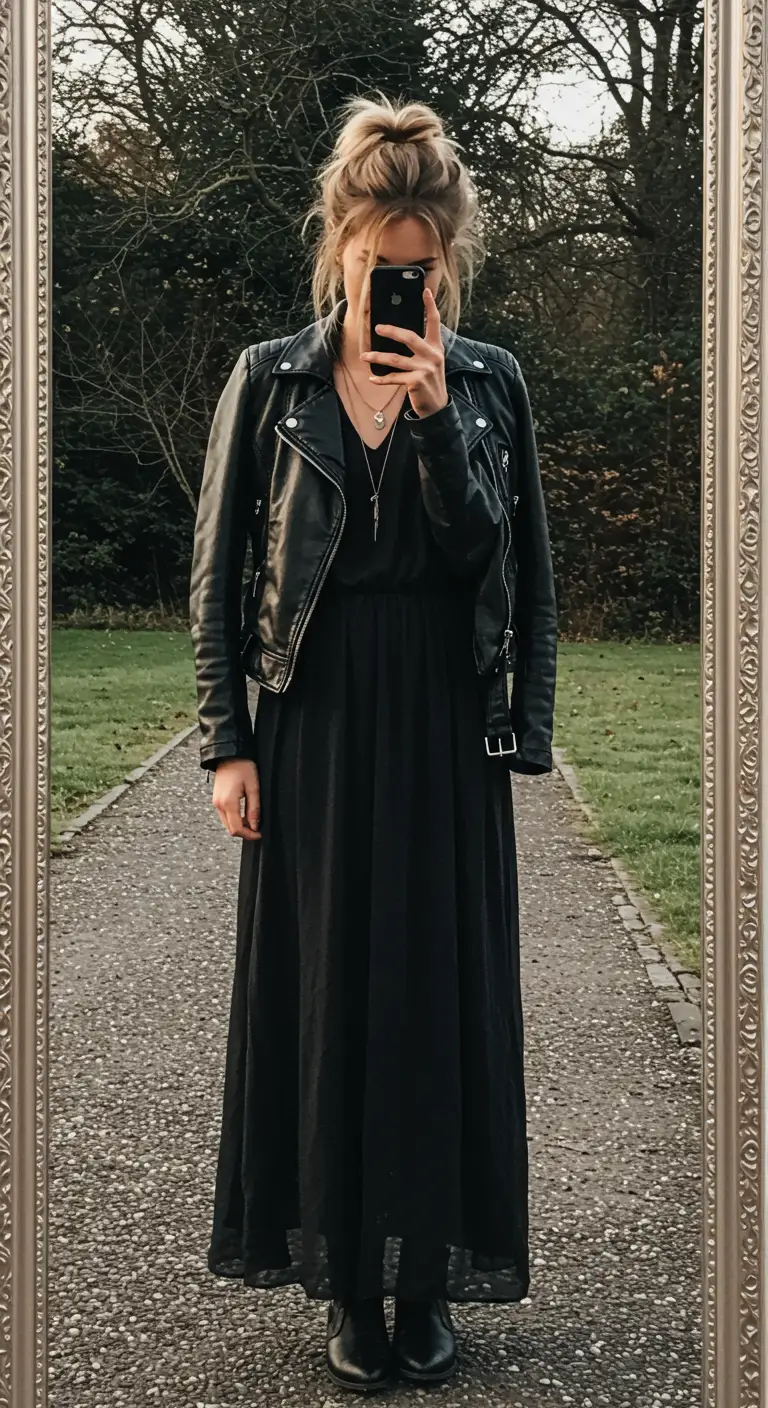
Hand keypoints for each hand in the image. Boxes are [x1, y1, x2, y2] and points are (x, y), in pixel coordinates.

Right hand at [212, 758, 261, 838]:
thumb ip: (254, 809)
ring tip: (252, 820)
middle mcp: (219, 805)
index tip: (259, 834)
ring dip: (239, 826)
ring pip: (227, 824)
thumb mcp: (253, 788)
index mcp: (228, 803)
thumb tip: (255, 826)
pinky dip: (234, 819)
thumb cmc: (243, 767)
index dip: (249, 835)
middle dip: (244, 832)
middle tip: (257, 829)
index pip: (236, 829)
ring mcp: (216, 802)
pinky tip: (244, 814)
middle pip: (230, 829)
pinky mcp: (216, 799)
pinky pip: (225, 816)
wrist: (229, 755)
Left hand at [360, 286, 448, 418]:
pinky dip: (382, 378)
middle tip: (377, 328)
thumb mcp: (430, 361)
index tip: (425, 291)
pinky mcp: (416, 382)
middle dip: (391, 331)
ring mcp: (425, 369)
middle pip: (409, 337)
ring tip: (364, 356)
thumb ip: (420, 348)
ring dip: (377, 357)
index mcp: (436, 347)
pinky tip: (372, 377)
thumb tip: (397, 335)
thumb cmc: (429, 380)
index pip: (434, 322)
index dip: (430, 305)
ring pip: (396, 359)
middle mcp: (432, 355)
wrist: (437, 405)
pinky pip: (394, 377)